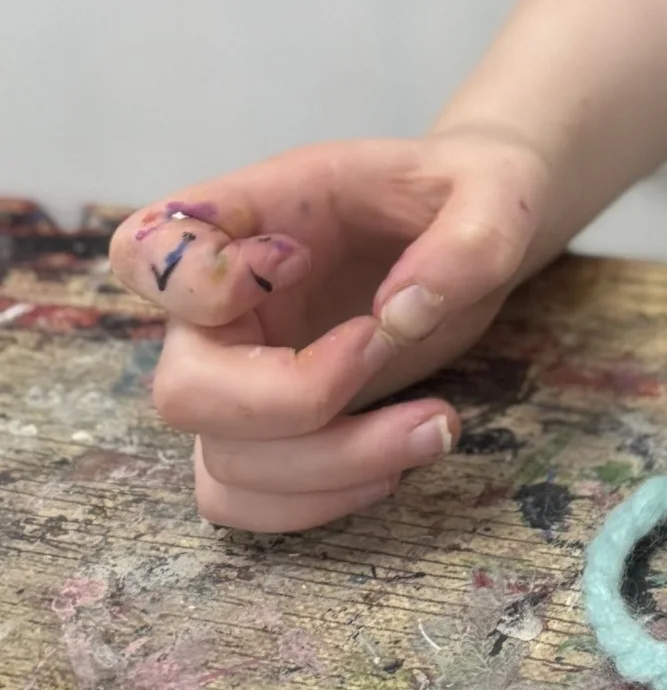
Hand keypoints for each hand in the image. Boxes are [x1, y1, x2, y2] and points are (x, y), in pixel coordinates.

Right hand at [106, 128, 554, 532]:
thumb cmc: (469, 191)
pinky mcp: (272, 431)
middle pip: (182, 390)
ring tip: (439, 426)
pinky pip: (247, 499)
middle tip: (384, 351)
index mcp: (254, 215)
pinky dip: (319, 502)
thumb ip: (469, 236)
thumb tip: (404, 314)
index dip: (202, 281)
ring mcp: (241, 374)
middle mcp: (227, 304)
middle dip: (291, 399)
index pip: (146, 251)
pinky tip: (400, 459)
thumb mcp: (498, 187)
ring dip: (330, 466)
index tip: (306, 260)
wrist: (481, 228)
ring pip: (225, 462)